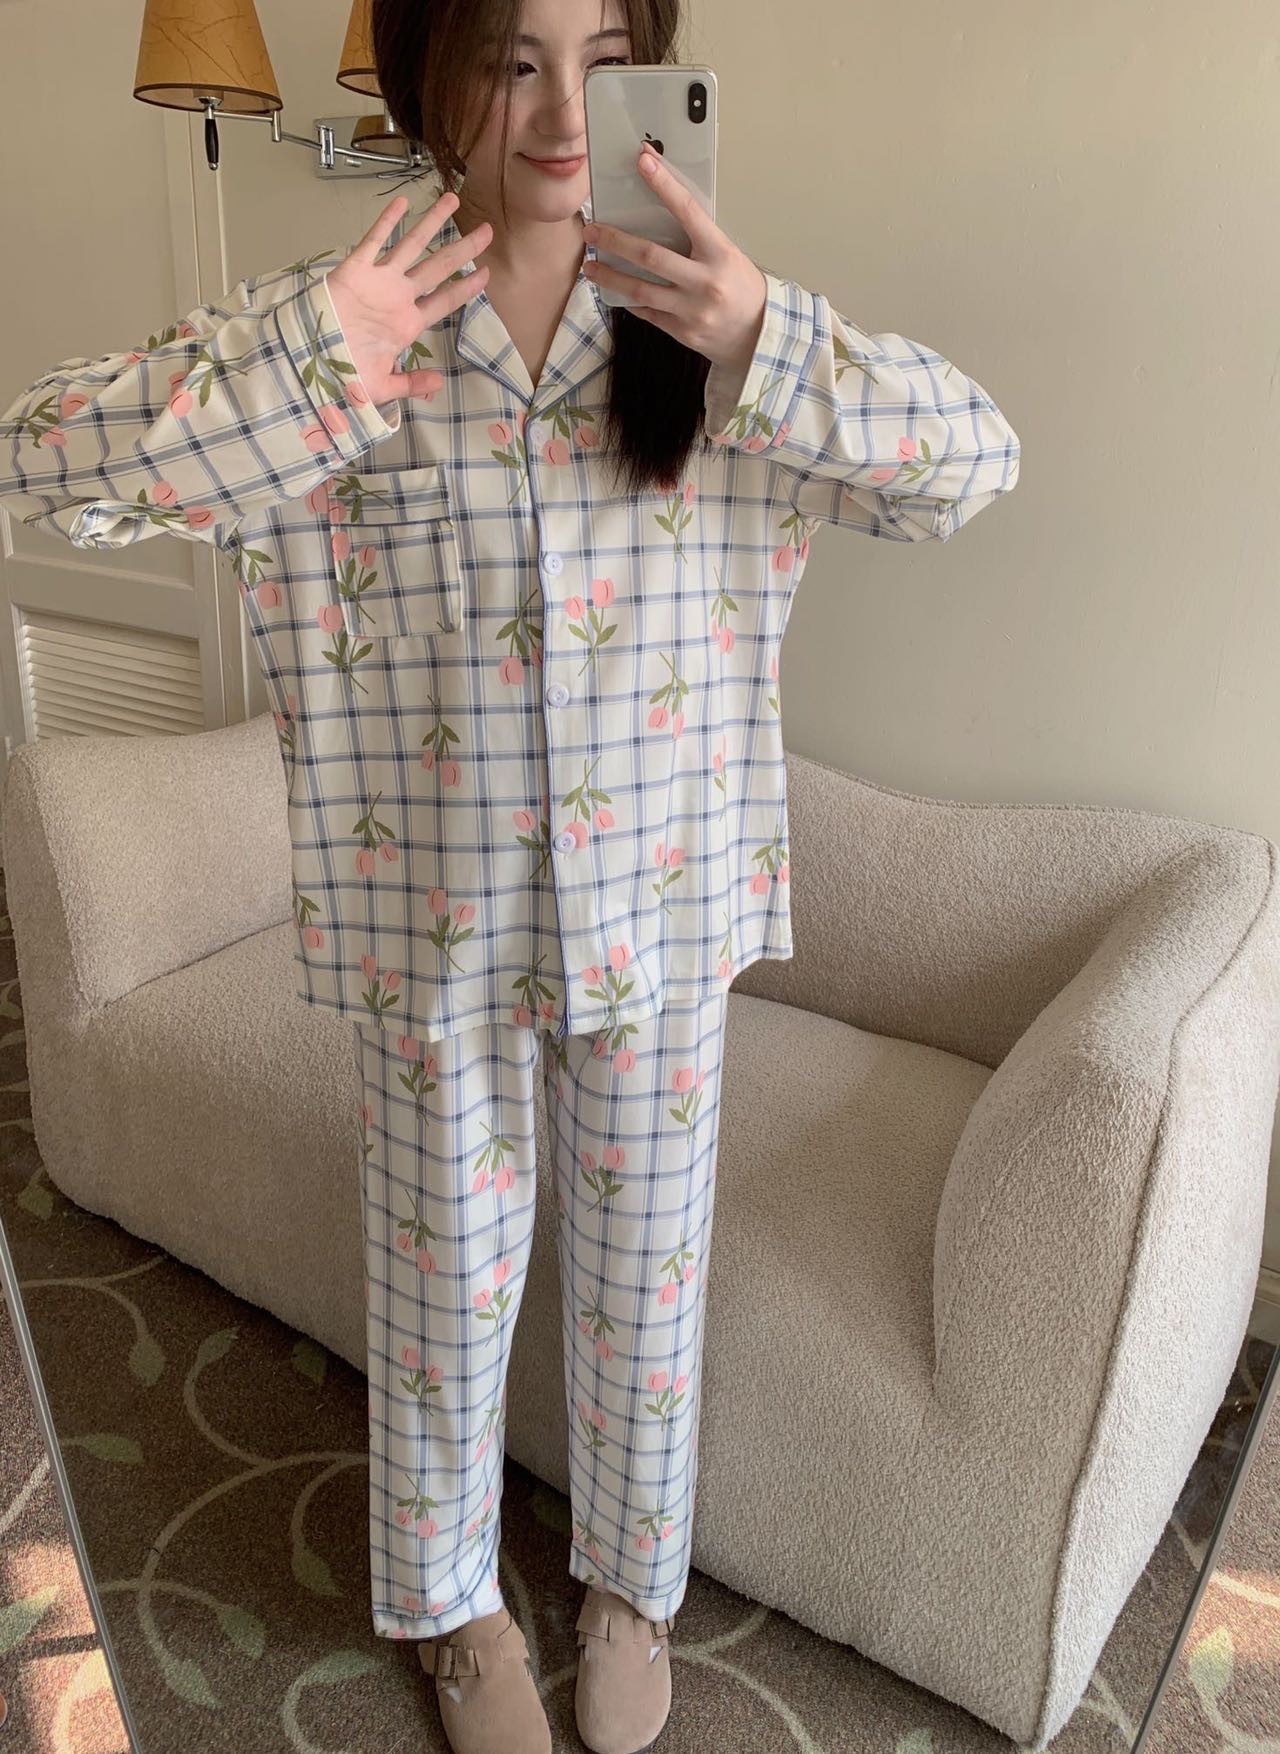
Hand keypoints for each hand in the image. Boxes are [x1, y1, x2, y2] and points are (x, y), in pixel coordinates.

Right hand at [326, 191, 491, 407]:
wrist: (310, 363)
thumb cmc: (344, 376)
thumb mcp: (382, 387)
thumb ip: (410, 383)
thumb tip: (438, 384)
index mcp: (408, 324)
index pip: (445, 301)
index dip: (467, 287)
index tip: (487, 274)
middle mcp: (399, 297)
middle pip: (439, 267)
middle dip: (465, 249)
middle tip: (488, 231)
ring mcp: (379, 281)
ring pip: (412, 245)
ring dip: (433, 223)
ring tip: (453, 199)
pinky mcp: (355, 270)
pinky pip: (373, 240)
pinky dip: (387, 222)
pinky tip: (402, 202)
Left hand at [582, 143, 767, 373]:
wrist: (757, 333)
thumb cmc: (741, 287)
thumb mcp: (726, 255)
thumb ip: (697, 238)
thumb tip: (661, 208)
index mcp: (720, 254)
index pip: (688, 211)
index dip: (663, 184)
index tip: (642, 161)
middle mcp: (705, 281)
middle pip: (651, 256)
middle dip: (615, 241)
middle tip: (592, 231)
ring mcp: (692, 310)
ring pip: (640, 290)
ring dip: (610, 276)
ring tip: (590, 267)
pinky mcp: (682, 331)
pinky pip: (647, 312)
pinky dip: (629, 299)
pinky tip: (614, 290)